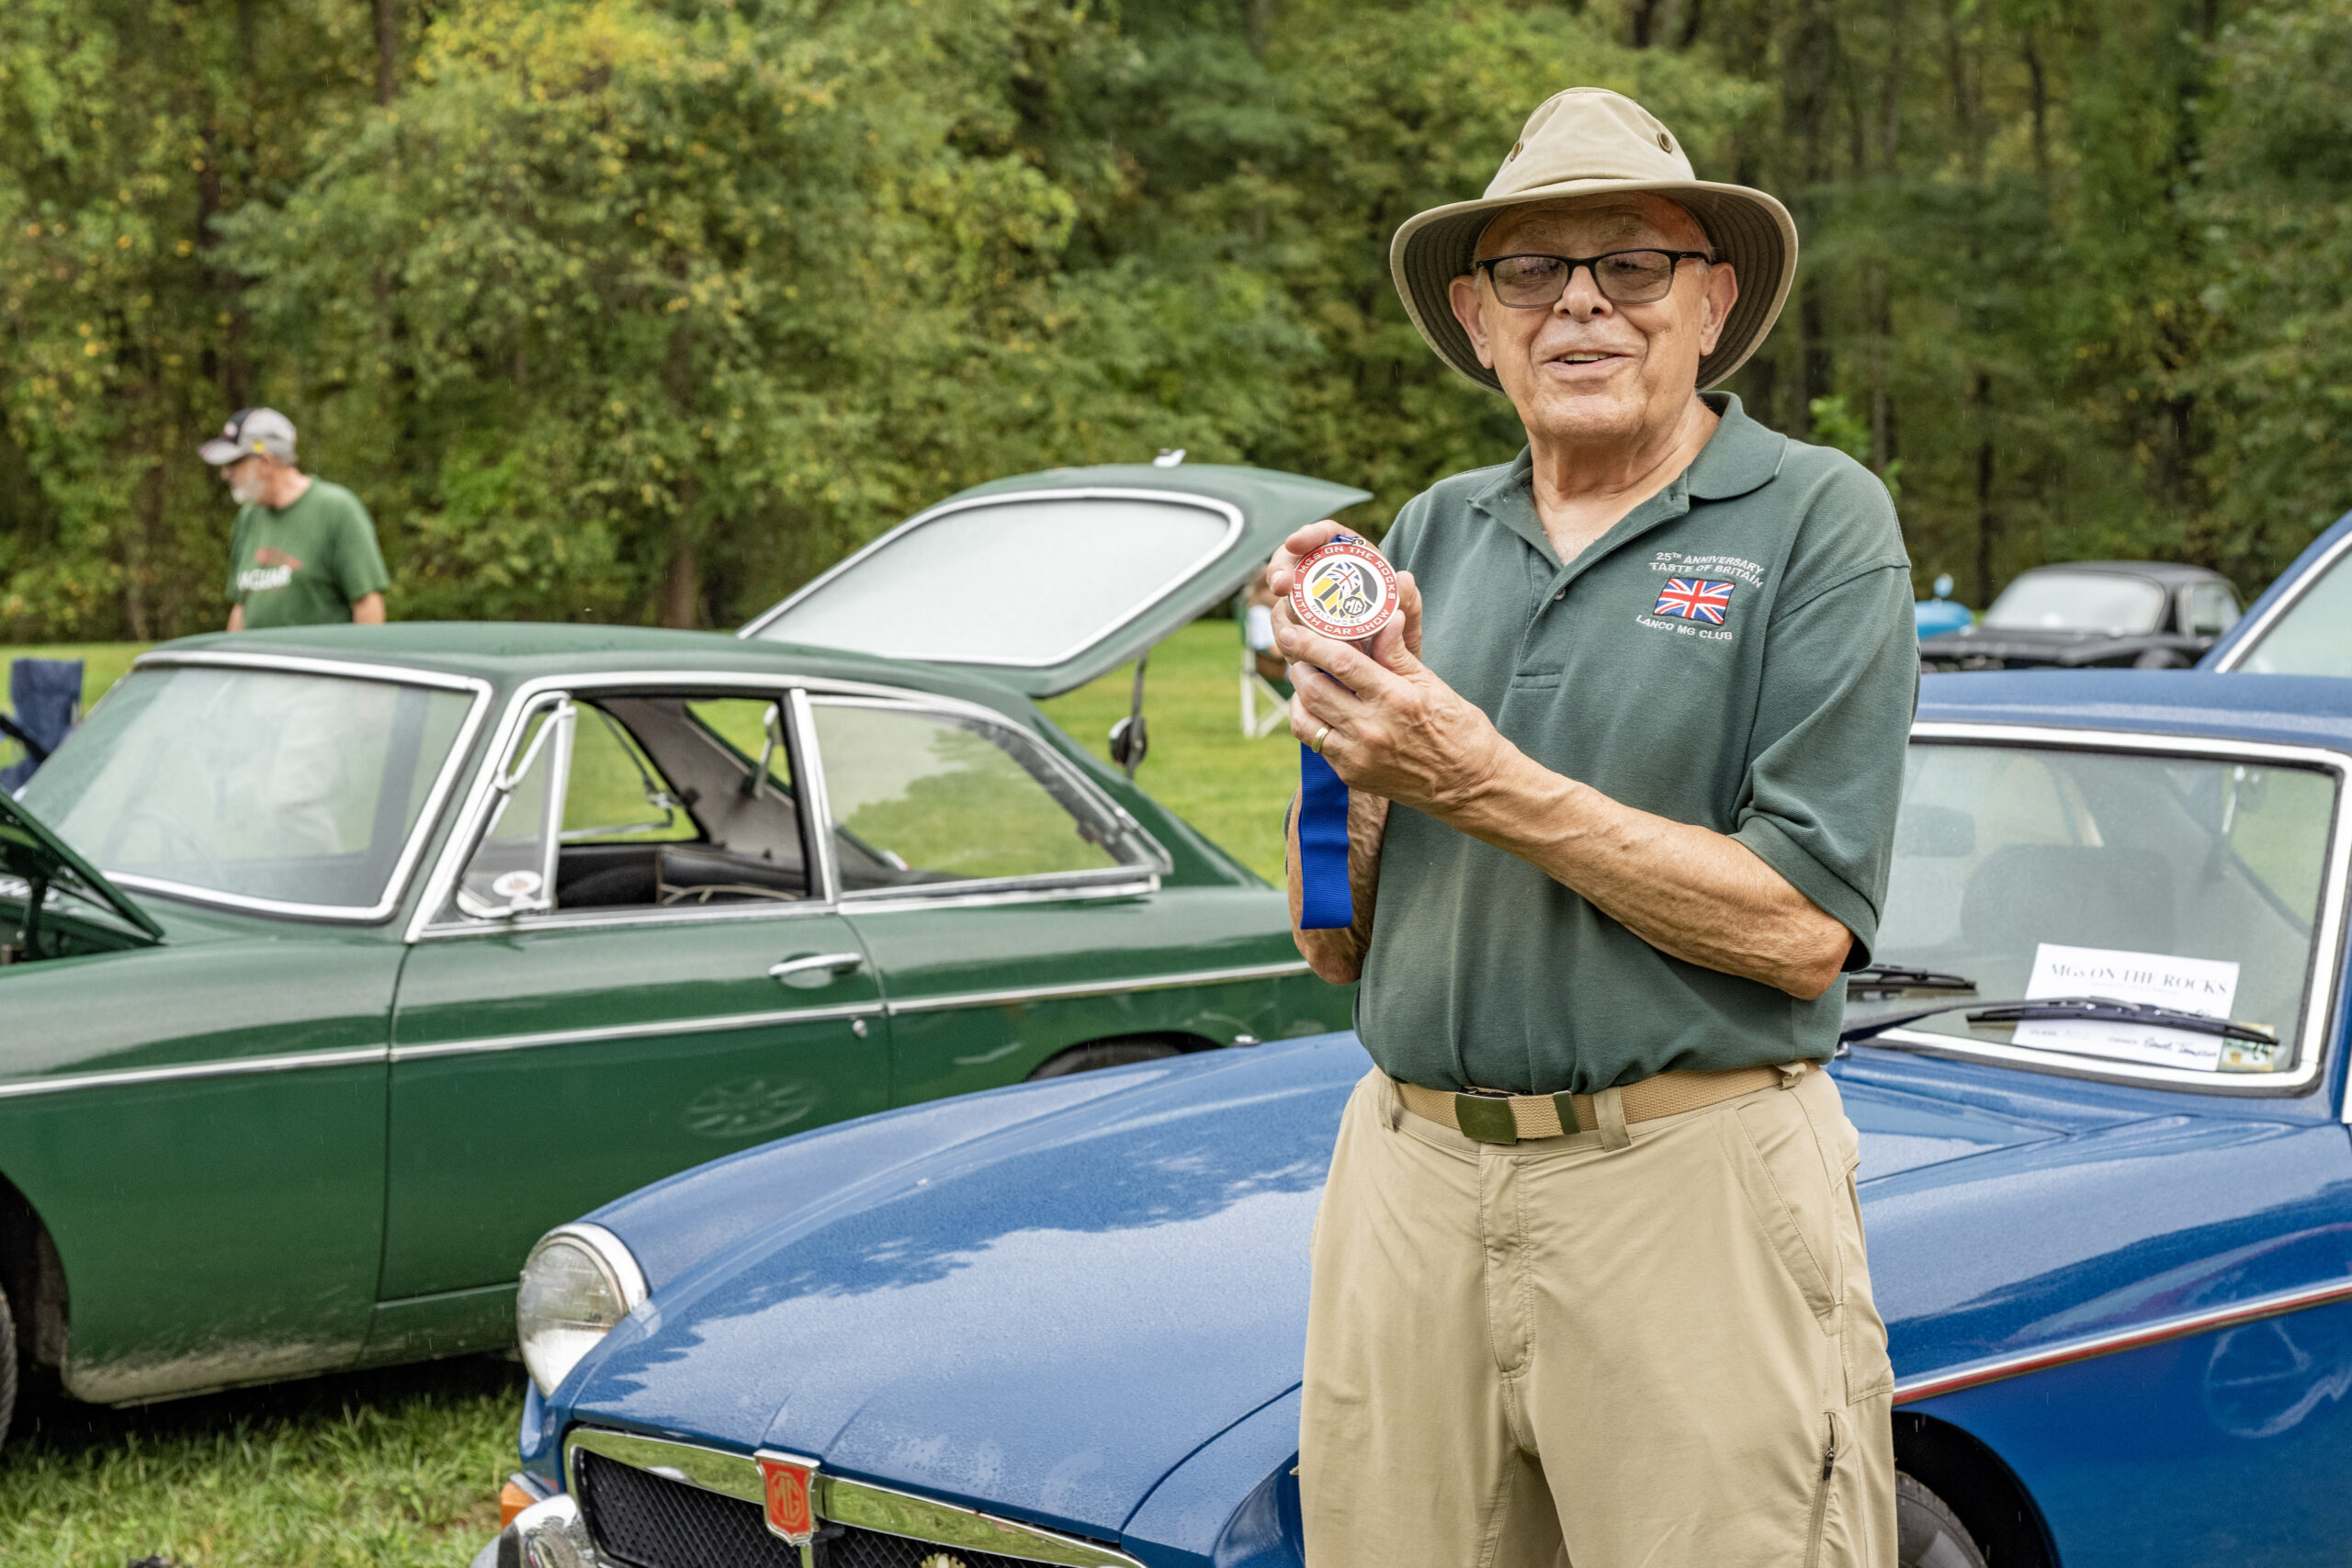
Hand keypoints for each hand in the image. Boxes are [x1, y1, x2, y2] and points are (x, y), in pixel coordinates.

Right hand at [1266, 521, 1422, 663]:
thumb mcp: (1407, 623)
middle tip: (1282, 585)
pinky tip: (1293, 646)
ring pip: (1283, 597)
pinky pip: (1283, 628)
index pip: (1325, 535)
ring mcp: (1307, 602)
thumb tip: (1404, 578)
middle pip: (1292, 560)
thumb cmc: (1397, 639)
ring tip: (1290, 623)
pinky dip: (1287, 635)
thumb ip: (1409, 603)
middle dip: (1281, 569)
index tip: (1296, 542)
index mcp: (1352, 561)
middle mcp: (1325, 577)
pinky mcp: (1296, 627)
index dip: (1308, 535)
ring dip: (1282, 607)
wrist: (1385, 669)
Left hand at [1278, 572, 1510, 818]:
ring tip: (1307, 681)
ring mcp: (1358, 757)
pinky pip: (1316, 744)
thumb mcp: (1434, 686)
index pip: (1340, 663)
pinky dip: (1311, 722)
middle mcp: (1371, 730)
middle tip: (1299, 653)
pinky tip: (1322, 710)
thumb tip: (1386, 618)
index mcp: (1396, 700)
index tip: (1292, 632)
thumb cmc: (1459, 731)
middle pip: (1312, 689)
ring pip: (1304, 720)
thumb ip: (1398, 655)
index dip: (1310, 644)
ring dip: (1299, 696)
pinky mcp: (1351, 775)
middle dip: (1299, 666)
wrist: (1471, 786)